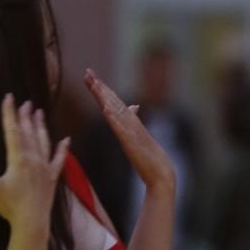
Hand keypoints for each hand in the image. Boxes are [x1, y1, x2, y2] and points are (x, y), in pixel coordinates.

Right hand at [0, 95, 69, 231]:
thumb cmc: (10, 206)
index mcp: (18, 159)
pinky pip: (60, 159)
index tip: (9, 98)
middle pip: (28, 132)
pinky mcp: (53, 176)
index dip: (10, 113)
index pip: (12, 130)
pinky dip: (63, 148)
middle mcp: (33, 158)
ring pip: (43, 141)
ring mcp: (45, 167)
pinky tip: (66, 139)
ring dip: (41, 126)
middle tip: (25, 102)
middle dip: (25, 116)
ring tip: (40, 112)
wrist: (32, 222)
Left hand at [83, 72, 175, 191]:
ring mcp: (132, 134)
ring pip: (116, 111)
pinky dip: (114, 118)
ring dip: (105, 97)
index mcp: (130, 125)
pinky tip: (105, 109)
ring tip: (95, 84)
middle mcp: (131, 125)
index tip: (90, 77)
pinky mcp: (132, 145)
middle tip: (88, 72)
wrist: (162, 176)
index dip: (102, 90)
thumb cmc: (151, 161)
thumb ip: (135, 123)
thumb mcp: (140, 139)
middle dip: (100, 87)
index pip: (113, 103)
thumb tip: (134, 107)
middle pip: (113, 102)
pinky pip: (121, 130)